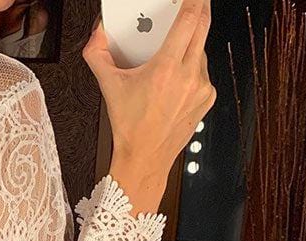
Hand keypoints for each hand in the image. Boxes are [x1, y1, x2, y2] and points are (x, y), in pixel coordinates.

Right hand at [84, 0, 215, 213]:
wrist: (144, 159)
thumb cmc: (130, 128)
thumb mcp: (109, 88)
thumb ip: (98, 55)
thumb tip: (97, 35)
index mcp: (167, 69)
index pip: (190, 18)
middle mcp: (189, 76)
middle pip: (204, 26)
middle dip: (199, 9)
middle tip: (192, 3)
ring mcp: (202, 87)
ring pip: (201, 50)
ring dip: (190, 46)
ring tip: (171, 58)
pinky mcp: (208, 98)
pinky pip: (203, 72)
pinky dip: (192, 69)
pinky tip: (176, 82)